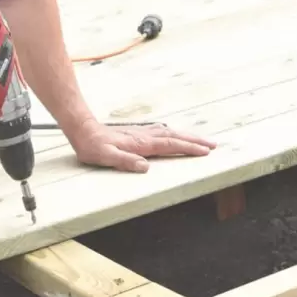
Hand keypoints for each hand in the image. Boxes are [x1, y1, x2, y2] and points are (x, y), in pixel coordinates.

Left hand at [67, 121, 216, 172]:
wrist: (83, 129)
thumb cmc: (92, 146)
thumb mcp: (105, 156)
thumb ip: (124, 161)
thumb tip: (145, 167)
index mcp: (140, 144)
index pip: (170, 145)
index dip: (188, 148)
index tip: (205, 151)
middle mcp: (144, 136)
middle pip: (175, 137)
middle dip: (195, 141)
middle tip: (213, 145)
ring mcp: (141, 133)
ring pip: (170, 133)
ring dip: (187, 137)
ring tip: (202, 141)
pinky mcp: (137, 133)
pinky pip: (162, 133)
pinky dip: (174, 135)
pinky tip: (175, 136)